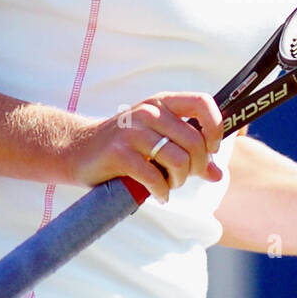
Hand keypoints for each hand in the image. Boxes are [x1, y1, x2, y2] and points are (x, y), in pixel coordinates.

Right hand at [63, 92, 223, 200]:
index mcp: (162, 103)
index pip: (203, 103)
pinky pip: (154, 177)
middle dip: (196, 167)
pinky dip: (162, 191)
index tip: (210, 149)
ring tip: (169, 185)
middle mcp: (149, 112)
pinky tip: (158, 194)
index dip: (215, 128)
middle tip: (183, 177)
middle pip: (195, 141)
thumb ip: (190, 155)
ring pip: (178, 160)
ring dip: (179, 180)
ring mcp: (133, 131)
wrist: (78, 150)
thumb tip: (218, 174)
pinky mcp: (119, 153)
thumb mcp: (159, 142)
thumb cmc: (125, 147)